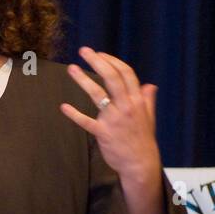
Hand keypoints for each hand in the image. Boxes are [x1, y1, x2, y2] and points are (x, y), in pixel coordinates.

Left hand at [60, 47, 161, 182]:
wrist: (140, 163)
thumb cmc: (143, 139)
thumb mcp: (149, 117)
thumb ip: (147, 100)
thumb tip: (150, 85)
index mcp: (137, 101)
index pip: (126, 74)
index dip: (112, 61)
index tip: (100, 53)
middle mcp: (126, 107)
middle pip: (112, 78)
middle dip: (98, 62)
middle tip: (84, 51)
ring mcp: (114, 120)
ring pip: (98, 94)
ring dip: (83, 80)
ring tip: (72, 68)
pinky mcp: (103, 133)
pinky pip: (86, 122)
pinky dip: (74, 114)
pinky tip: (64, 107)